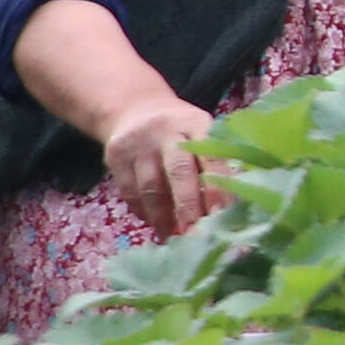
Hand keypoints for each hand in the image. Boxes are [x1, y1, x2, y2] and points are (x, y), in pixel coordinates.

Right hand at [98, 92, 222, 234]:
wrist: (135, 108)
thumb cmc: (182, 131)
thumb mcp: (202, 133)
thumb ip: (214, 163)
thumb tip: (229, 209)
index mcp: (198, 124)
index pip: (211, 157)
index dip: (217, 188)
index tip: (221, 215)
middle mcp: (167, 131)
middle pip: (179, 172)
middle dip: (188, 207)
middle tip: (196, 235)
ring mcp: (138, 143)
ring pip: (150, 187)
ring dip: (164, 217)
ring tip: (176, 236)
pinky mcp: (115, 156)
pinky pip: (129, 192)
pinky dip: (144, 212)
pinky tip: (156, 223)